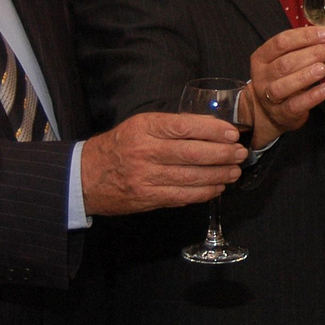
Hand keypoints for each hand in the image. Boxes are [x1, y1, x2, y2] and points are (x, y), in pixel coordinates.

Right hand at [80, 112, 246, 216]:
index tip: (232, 134)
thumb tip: (211, 128)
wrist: (85, 176)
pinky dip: (203, 193)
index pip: (184, 127)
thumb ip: (172, 126)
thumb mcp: (141, 126)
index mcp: (145, 128)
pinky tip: (217, 188)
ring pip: (190, 176)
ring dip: (218, 175)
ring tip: (234, 171)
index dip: (212, 130)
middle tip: (240, 154)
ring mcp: (145, 177)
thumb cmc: (120, 146)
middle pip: (191, 153)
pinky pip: (181, 196)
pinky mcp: (146, 198)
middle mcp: (144, 151)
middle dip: (222, 154)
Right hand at [249, 26, 324, 146]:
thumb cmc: (283, 78)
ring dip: (306, 75)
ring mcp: (269, 96)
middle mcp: (262, 76)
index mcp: (262, 57)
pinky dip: (312, 96)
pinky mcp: (281, 113)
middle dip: (312, 54)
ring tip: (324, 68)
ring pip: (285, 85)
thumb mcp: (291, 58)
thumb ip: (310, 45)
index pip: (281, 42)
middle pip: (285, 63)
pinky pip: (295, 105)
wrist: (269, 111)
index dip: (305, 36)